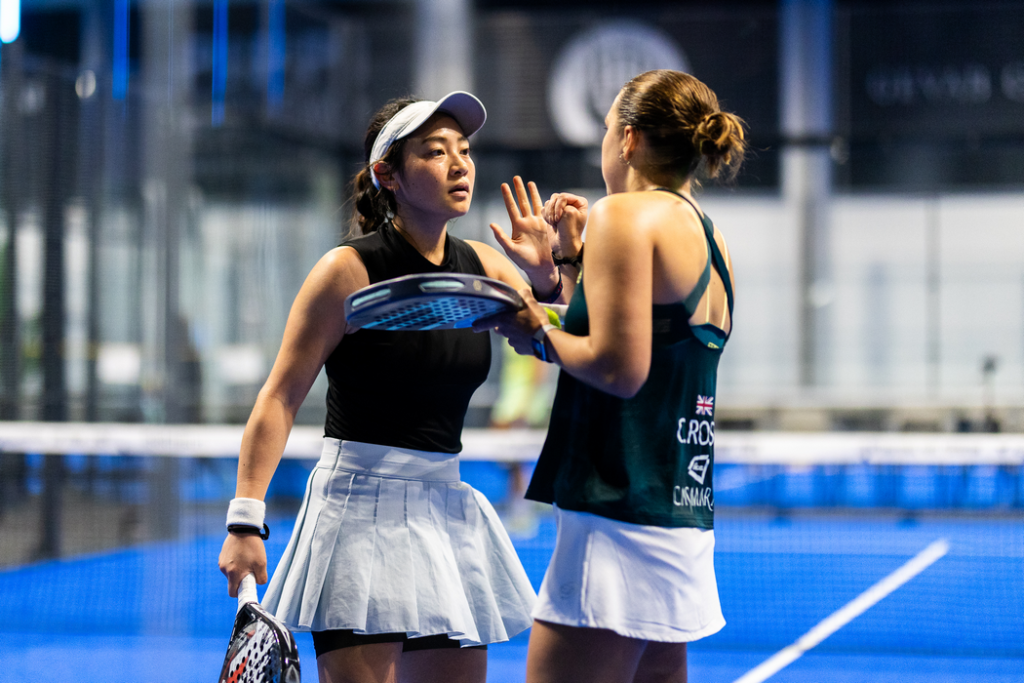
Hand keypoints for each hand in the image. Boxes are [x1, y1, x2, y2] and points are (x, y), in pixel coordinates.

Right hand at [219, 532, 268, 597]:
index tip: (247, 588)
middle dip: (241, 579)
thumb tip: (258, 583)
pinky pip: (229, 564)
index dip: (240, 593)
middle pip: (232, 582)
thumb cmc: (252, 547)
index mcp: (233, 574)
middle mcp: (224, 569)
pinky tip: (242, 553)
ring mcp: (222, 562)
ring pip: (231, 573)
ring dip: (238, 570)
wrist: (243, 528)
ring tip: (247, 559)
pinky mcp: (222, 555)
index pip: (232, 592)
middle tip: (251, 570)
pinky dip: (235, 563)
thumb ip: (261, 578)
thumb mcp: (261, 563)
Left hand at [474, 287, 550, 357]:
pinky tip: (530, 337)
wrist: (546, 340)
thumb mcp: (531, 303)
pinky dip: (522, 341)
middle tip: (513, 320)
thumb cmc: (536, 320)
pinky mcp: (519, 350)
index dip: (479, 324)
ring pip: (509, 336)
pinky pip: (518, 344)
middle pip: (500, 328)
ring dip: (514, 333)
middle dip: (503, 325)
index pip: (487, 322)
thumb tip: (521, 292)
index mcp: (504, 321)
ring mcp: (512, 343)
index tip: (474, 326)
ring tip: (526, 328)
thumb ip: (524, 295)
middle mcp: (505, 332)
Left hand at [490, 177, 558, 291]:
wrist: (540, 267)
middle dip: (518, 190)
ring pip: (532, 204)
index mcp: (517, 226)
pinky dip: (542, 202)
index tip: (503, 185)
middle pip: (521, 202)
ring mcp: (536, 223)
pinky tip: (541, 194)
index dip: (508, 196)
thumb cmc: (524, 261)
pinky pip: (544, 211)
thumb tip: (491, 224)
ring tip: (527, 181)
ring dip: (530, 193)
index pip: (511, 207)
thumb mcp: (510, 249)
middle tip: (515, 177)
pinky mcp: (546, 226)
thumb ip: (501, 237)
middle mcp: (526, 222)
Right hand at [543, 192, 586, 259]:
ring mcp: (562, 208)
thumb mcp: (569, 213)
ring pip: (549, 202)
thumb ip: (561, 201)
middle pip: (555, 197)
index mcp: (580, 202)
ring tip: (554, 223)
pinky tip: (552, 224)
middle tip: (556, 221)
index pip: (564, 196)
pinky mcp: (553, 213)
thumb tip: (553, 199)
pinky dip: (546, 216)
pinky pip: (544, 208)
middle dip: (553, 210)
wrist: (564, 244)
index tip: (559, 218)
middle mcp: (571, 203)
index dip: (559, 206)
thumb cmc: (570, 231)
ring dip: (549, 214)